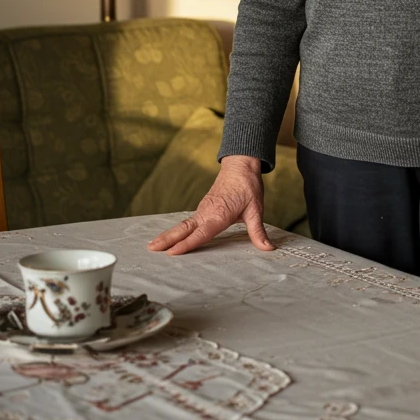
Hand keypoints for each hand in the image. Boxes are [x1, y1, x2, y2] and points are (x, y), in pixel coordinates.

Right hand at [145, 155, 274, 254]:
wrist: (241, 166)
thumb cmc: (248, 187)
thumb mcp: (256, 210)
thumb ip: (258, 231)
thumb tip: (268, 248)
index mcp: (219, 215)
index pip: (201, 233)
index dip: (187, 244)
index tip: (171, 253)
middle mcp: (207, 213)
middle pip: (184, 229)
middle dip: (168, 239)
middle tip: (151, 249)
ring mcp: (202, 210)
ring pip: (183, 225)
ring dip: (168, 235)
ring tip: (153, 246)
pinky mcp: (202, 209)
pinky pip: (187, 222)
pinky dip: (176, 230)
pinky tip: (170, 237)